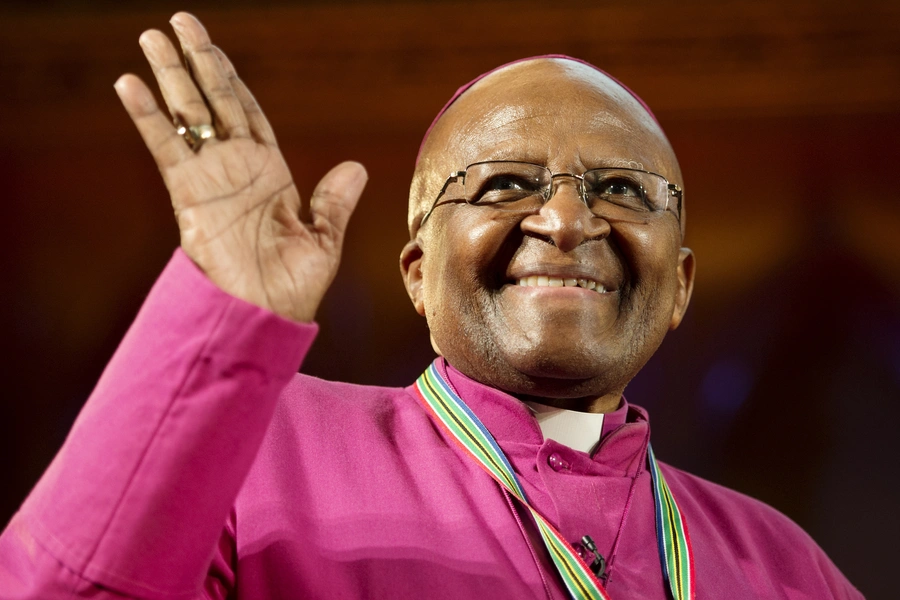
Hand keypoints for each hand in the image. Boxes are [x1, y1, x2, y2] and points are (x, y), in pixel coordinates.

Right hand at [114, 12, 366, 321]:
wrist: (263, 315)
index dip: (232, 81)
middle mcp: (237, 168)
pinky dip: (149, 116)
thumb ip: (333, 203)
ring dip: (171, 76)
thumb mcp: (323, 240)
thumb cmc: (294, 286)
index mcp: (271, 173)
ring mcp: (210, 178)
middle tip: (180, 22)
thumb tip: (356, 167)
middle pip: (216, 101)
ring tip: (152, 38)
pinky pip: (167, 147)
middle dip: (199, 62)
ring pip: (189, 115)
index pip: (248, 113)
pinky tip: (131, 84)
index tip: (214, 50)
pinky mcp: (189, 194)